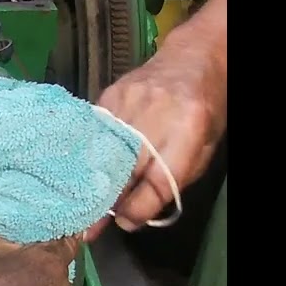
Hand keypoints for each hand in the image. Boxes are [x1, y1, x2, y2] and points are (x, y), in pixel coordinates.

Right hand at [88, 7, 227, 236]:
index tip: (125, 223)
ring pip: (101, 155)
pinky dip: (86, 156)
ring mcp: (128, 101)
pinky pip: (91, 135)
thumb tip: (135, 215)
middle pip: (124, 170)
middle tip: (88, 227)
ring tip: (80, 203)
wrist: (195, 58)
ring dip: (91, 182)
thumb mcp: (204, 149)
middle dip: (107, 202)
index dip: (137, 208)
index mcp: (189, 128)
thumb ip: (174, 181)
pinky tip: (80, 170)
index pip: (156, 181)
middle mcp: (156, 113)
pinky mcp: (109, 95)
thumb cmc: (205, 110)